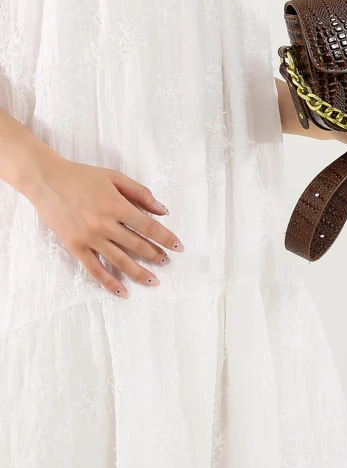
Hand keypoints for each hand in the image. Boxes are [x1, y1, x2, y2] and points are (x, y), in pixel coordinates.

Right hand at [22, 154, 182, 298]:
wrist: (47, 180)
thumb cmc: (83, 176)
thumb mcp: (116, 177)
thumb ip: (141, 193)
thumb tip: (163, 210)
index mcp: (117, 206)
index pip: (149, 227)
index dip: (166, 238)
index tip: (179, 247)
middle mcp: (105, 224)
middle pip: (137, 245)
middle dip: (156, 255)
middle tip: (168, 262)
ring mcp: (89, 238)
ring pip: (119, 261)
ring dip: (139, 273)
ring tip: (153, 280)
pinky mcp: (75, 247)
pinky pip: (95, 269)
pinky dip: (109, 282)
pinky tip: (123, 292)